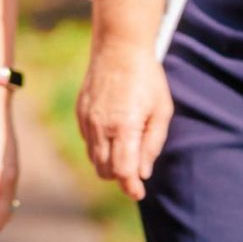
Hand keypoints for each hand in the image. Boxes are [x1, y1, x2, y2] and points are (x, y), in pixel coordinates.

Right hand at [77, 0, 172, 201]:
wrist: (118, 48)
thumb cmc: (147, 79)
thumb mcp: (162, 111)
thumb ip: (152, 144)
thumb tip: (142, 172)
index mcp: (124, 127)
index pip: (123, 171)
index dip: (131, 187)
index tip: (138, 193)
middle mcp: (101, 126)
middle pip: (104, 170)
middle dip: (120, 176)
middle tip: (135, 171)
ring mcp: (87, 119)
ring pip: (93, 158)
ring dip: (109, 163)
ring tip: (126, 150)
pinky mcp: (81, 112)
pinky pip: (88, 141)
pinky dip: (100, 146)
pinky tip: (114, 133)